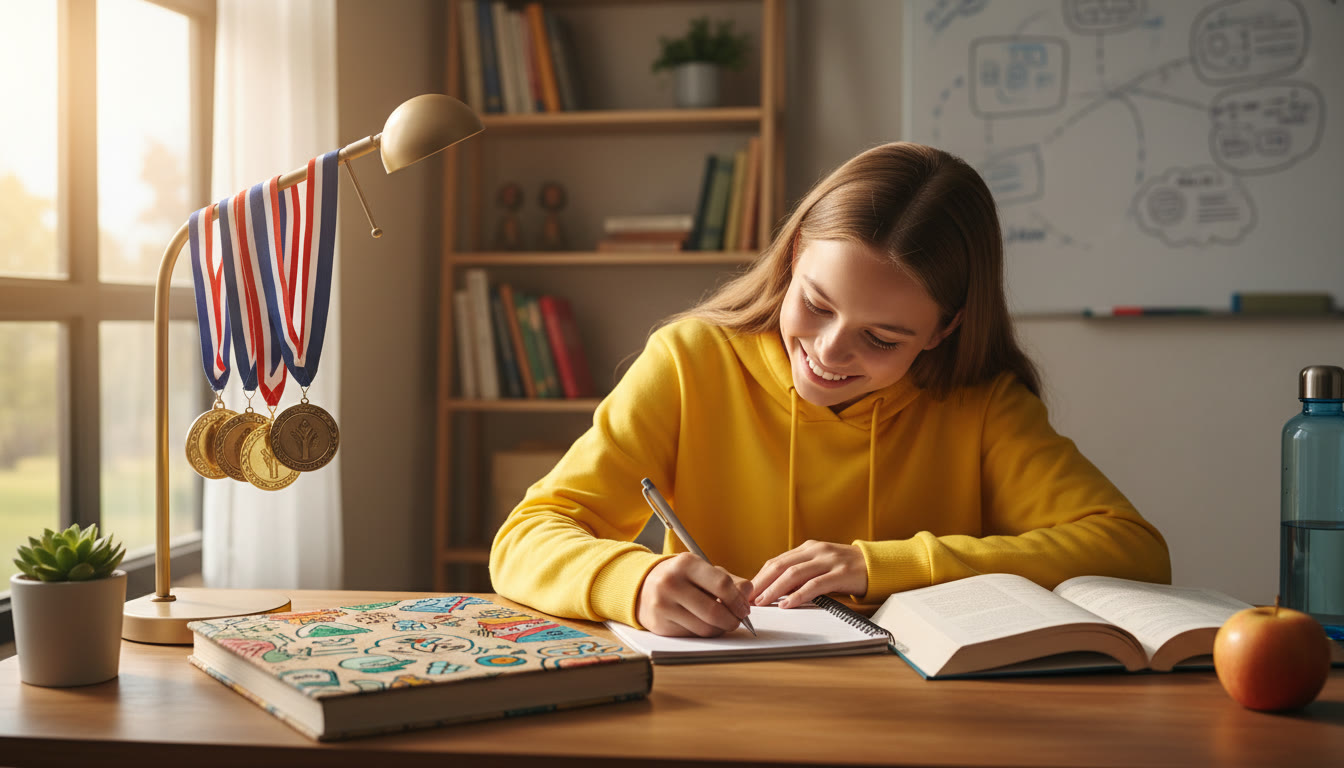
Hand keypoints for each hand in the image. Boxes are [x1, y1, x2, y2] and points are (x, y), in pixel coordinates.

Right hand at [635, 553, 753, 636]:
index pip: (722, 585)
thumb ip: (729, 580)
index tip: (744, 609)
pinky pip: (692, 636)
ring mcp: (663, 605)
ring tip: (720, 622)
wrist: (641, 585)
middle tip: (737, 620)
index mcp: (686, 564)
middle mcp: (671, 583)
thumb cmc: (679, 577)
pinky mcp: (659, 625)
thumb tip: (748, 592)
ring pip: (705, 628)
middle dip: (732, 620)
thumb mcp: (702, 570)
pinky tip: (702, 623)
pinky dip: (703, 633)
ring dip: (719, 629)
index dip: (738, 601)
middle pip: (714, 611)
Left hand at [750, 540, 866, 607]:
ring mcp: (828, 561)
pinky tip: (787, 604)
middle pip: (780, 566)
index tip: (747, 592)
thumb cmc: (846, 568)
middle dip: (762, 583)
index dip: (760, 577)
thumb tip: (774, 590)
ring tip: (762, 602)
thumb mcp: (820, 565)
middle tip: (748, 598)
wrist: (877, 565)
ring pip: (794, 574)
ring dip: (775, 590)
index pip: (776, 562)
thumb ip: (801, 572)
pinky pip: (815, 585)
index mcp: (807, 548)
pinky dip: (798, 595)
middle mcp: (816, 551)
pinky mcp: (840, 574)